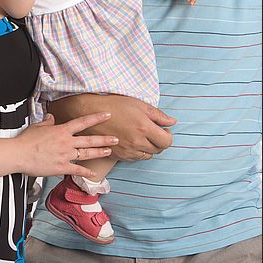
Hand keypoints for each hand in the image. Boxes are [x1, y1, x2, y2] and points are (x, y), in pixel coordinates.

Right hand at [15, 112, 118, 177]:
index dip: (96, 118)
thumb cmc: (26, 140)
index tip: (107, 115)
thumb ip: (48, 122)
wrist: (19, 154)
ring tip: (109, 151)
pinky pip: (77, 170)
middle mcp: (66, 142)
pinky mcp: (61, 167)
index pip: (83, 122)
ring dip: (99, 152)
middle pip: (90, 139)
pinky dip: (86, 172)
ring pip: (86, 153)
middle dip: (104, 139)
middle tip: (115, 138)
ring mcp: (65, 155)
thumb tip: (51, 117)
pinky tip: (93, 174)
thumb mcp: (38, 126)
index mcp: (61, 130)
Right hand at [49, 95, 174, 160]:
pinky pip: (135, 158)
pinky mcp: (119, 156)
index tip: (163, 129)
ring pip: (147, 155)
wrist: (90, 113)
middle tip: (152, 131)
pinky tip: (131, 140)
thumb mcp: (139, 104)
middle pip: (158, 150)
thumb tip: (172, 122)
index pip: (167, 141)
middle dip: (159, 141)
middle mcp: (137, 142)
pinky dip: (137, 151)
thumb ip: (158, 115)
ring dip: (148, 147)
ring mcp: (127, 151)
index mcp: (144, 128)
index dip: (167, 135)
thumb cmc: (114, 105)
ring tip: (141, 135)